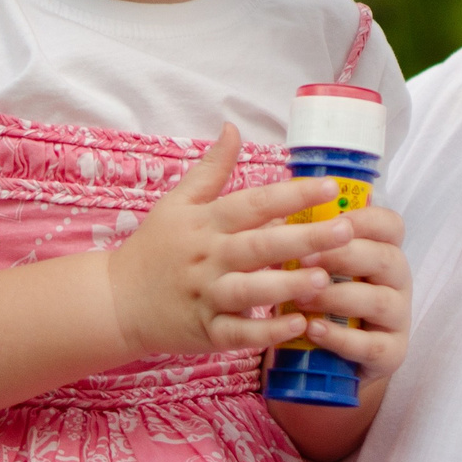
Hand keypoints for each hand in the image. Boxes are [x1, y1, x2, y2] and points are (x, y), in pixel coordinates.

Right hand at [105, 124, 352, 357]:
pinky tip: (297, 323)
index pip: (253, 203)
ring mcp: (206, 296)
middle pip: (259, 245)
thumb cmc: (153, 248)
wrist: (116, 301)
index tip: (329, 187)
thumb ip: (210, 169)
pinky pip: (239, 332)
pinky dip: (266, 330)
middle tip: (346, 230)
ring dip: (287, 284)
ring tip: (326, 278)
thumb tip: (233, 128)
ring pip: (251, 289)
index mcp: (205, 223)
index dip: (292, 195)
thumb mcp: (176, 203)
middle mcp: (208, 257)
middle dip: (304, 238)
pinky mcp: (206, 331)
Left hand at [287, 204, 410, 383]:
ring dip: (335, 297)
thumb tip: (275, 218)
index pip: (390, 225)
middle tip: (304, 259)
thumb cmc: (320, 299)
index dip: (366, 219)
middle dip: (343, 256)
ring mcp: (398, 318)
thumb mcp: (317, 268)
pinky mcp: (392, 353)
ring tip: (300, 300)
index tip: (334, 221)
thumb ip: (306, 244)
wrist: (327, 359)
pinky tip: (313, 329)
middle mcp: (398, 281)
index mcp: (384, 251)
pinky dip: (340, 337)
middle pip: (385, 258)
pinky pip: (371, 345)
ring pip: (377, 300)